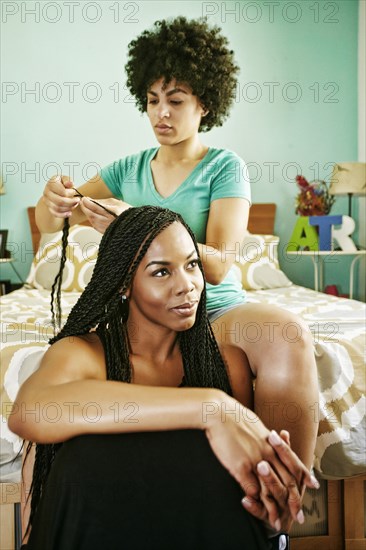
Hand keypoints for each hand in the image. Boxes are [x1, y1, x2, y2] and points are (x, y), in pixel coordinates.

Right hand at [42, 175, 79, 217]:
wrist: (55, 189)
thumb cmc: (62, 183)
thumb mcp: (65, 179)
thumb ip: (68, 180)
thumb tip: (70, 183)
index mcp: (51, 183)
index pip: (62, 192)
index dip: (71, 193)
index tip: (75, 192)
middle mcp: (46, 192)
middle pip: (60, 201)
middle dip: (71, 202)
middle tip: (77, 200)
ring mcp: (46, 200)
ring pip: (58, 208)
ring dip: (68, 208)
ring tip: (75, 205)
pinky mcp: (48, 207)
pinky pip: (55, 214)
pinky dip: (63, 215)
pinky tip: (70, 213)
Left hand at [79, 197, 127, 233]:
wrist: (134, 225)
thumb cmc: (127, 213)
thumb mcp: (117, 203)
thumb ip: (103, 201)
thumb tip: (90, 200)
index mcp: (112, 212)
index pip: (95, 206)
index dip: (87, 202)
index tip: (84, 198)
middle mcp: (109, 221)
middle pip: (91, 214)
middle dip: (84, 207)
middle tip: (82, 202)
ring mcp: (107, 228)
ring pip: (92, 221)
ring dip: (87, 214)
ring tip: (85, 208)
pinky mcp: (106, 232)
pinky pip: (95, 226)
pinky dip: (91, 220)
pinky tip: (91, 216)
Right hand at [204, 396, 317, 527]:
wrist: (218, 411)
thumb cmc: (233, 415)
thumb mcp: (255, 425)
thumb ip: (264, 437)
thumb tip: (271, 438)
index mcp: (272, 442)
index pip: (293, 462)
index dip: (304, 475)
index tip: (313, 485)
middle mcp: (268, 453)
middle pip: (286, 480)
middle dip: (293, 500)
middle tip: (299, 514)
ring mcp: (255, 461)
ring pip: (270, 489)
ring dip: (274, 508)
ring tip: (277, 521)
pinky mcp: (241, 467)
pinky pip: (251, 489)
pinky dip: (255, 502)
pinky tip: (255, 509)